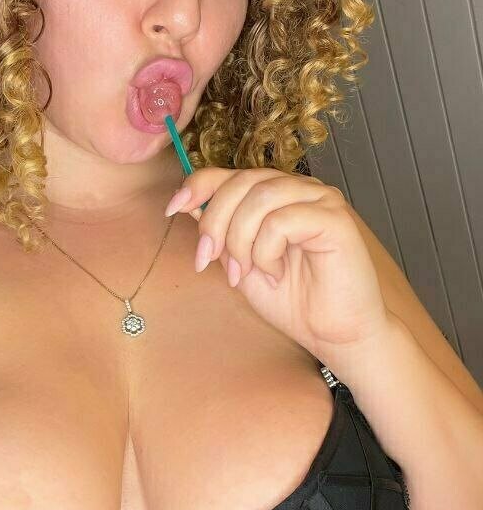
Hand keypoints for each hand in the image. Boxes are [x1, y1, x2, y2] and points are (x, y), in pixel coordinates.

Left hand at [165, 167, 391, 359]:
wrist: (333, 335)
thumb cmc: (292, 301)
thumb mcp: (240, 263)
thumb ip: (221, 233)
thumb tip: (188, 204)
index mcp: (277, 195)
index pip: (231, 174)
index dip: (198, 185)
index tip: (173, 209)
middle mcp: (299, 190)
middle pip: (241, 182)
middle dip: (215, 222)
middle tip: (210, 260)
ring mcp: (320, 200)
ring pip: (260, 197)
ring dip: (241, 240)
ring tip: (248, 272)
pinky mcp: (336, 219)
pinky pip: (282, 221)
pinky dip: (267, 251)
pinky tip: (276, 273)